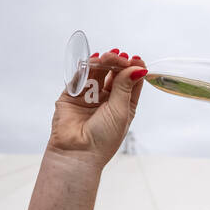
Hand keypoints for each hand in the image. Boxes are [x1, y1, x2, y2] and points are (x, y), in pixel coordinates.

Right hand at [47, 49, 147, 168]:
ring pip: (98, 72)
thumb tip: (138, 68)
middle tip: (120, 56)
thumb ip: (126, 86)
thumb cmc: (103, 138)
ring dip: (103, 62)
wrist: (77, 153)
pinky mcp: (71, 95)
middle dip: (118, 62)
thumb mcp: (121, 110)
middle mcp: (106, 99)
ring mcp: (89, 96)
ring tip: (108, 57)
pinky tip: (93, 61)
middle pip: (114, 73)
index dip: (134, 69)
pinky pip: (79, 77)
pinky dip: (86, 67)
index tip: (136, 60)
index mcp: (123, 105)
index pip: (131, 81)